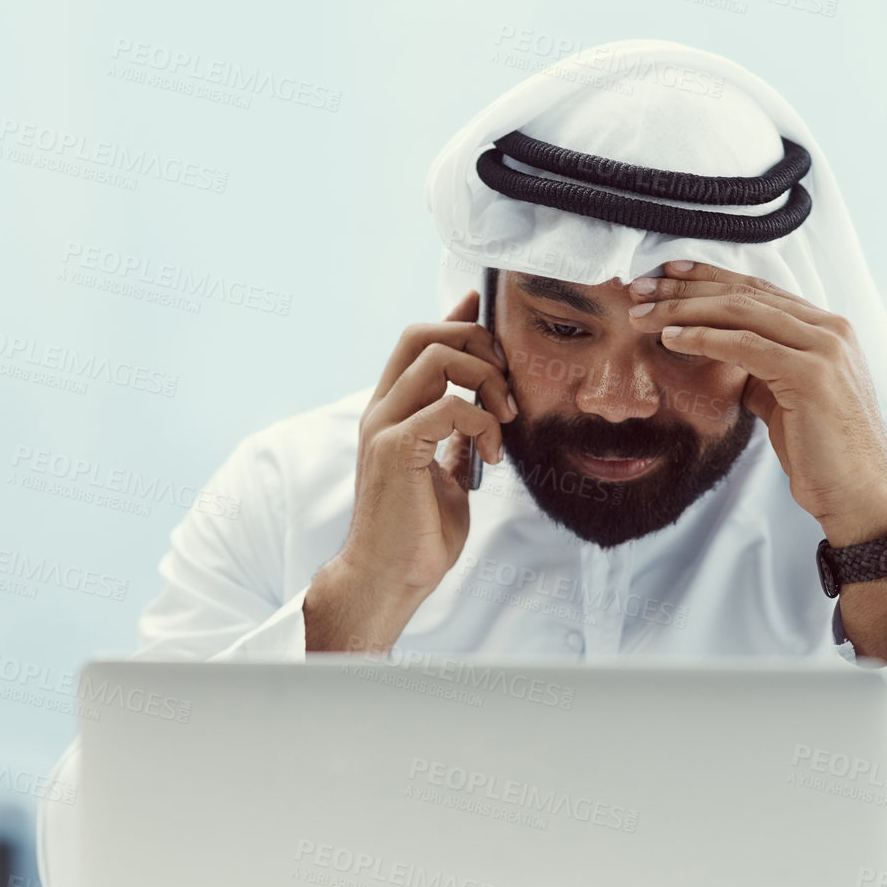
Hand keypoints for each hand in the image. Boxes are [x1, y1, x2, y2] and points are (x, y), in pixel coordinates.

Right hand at [305, 290, 516, 651]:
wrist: (390, 580)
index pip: (417, 340)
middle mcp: (381, 410)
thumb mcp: (447, 474)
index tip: (487, 306)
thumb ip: (456, 438)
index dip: (456, 315)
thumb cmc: (418, 535)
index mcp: (391, 412)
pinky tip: (492, 456)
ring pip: (437, 356)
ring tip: (505, 420)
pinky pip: (450, 405)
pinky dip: (483, 423)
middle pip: (422, 332)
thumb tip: (480, 412)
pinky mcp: (394, 448)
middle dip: (475, 340)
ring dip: (485, 378)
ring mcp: (383, 426)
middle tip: (506, 384)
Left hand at [625, 260, 886, 545]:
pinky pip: (746, 346)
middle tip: (640, 288)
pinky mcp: (812, 374)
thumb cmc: (822, 453)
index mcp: (826, 330)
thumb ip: (760, 370)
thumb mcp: (784, 399)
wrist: (859, 495)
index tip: (667, 274)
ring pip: (742, 313)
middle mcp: (830, 329)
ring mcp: (825, 348)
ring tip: (643, 314)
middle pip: (746, 294)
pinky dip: (704, 338)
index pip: (758, 291)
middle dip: (687, 288)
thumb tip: (720, 352)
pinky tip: (672, 338)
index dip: (709, 278)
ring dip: (685, 310)